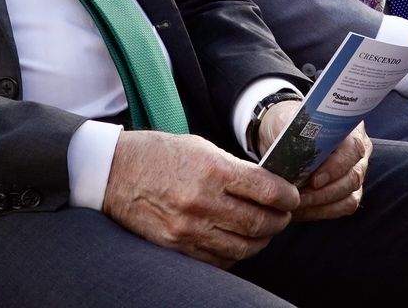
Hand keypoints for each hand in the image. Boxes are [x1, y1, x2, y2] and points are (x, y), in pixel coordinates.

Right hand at [102, 131, 298, 267]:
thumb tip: (267, 185)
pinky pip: (217, 260)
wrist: (115, 173)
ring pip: (242, 247)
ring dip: (261, 241)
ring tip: (264, 231)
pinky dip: (234, 255)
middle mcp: (202, 202)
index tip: (292, 197)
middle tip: (283, 216)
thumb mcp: (201, 148)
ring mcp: (188, 228)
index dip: (287, 196)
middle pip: (258, 222)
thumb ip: (234, 168)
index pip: (266, 190)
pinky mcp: (176, 246)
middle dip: (279, 221)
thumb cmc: (160, 154)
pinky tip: (238, 243)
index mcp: (212, 170)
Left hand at [256, 105, 370, 222]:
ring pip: (349, 196)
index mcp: (349, 128)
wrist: (278, 136)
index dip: (336, 167)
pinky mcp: (348, 192)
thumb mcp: (284, 121)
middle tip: (298, 197)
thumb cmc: (285, 125)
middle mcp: (357, 152)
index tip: (314, 181)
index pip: (353, 149)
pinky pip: (343, 207)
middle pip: (353, 177)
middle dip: (324, 192)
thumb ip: (291, 131)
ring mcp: (356, 173)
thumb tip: (295, 153)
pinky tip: (302, 210)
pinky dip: (322, 212)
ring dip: (321, 204)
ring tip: (296, 205)